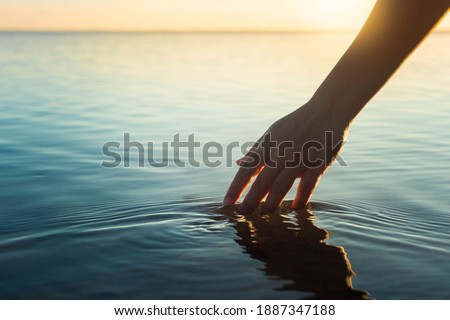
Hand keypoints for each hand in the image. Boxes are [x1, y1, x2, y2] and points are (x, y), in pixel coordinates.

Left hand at [223, 101, 349, 213]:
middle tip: (242, 215)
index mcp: (268, 144)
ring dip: (271, 203)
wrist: (327, 110)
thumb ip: (257, 150)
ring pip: (282, 186)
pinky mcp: (318, 164)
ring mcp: (300, 159)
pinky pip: (308, 185)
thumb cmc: (297, 123)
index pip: (247, 169)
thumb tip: (238, 162)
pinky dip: (301, 198)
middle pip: (262, 181)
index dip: (236, 187)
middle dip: (250, 200)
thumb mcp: (273, 132)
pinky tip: (293, 209)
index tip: (226, 202)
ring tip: (264, 215)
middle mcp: (281, 153)